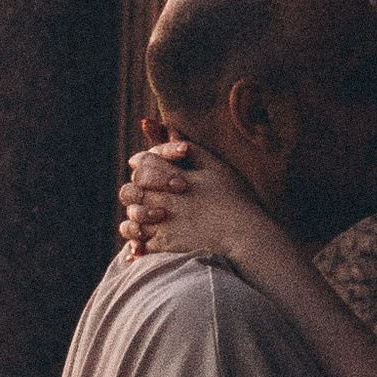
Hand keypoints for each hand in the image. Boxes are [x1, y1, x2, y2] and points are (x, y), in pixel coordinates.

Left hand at [120, 135, 269, 261]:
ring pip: (131, 217)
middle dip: (136, 189)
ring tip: (148, 216)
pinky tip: (145, 239)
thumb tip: (170, 129)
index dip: (143, 163)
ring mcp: (163, 225)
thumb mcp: (217, 167)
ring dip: (136, 214)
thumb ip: (191, 149)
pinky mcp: (164, 247)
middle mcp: (165, 200)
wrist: (245, 237)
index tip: (150, 167)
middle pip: (131, 189)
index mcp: (176, 178)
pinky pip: (139, 242)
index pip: (143, 162)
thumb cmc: (235, 200)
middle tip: (146, 193)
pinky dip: (138, 241)